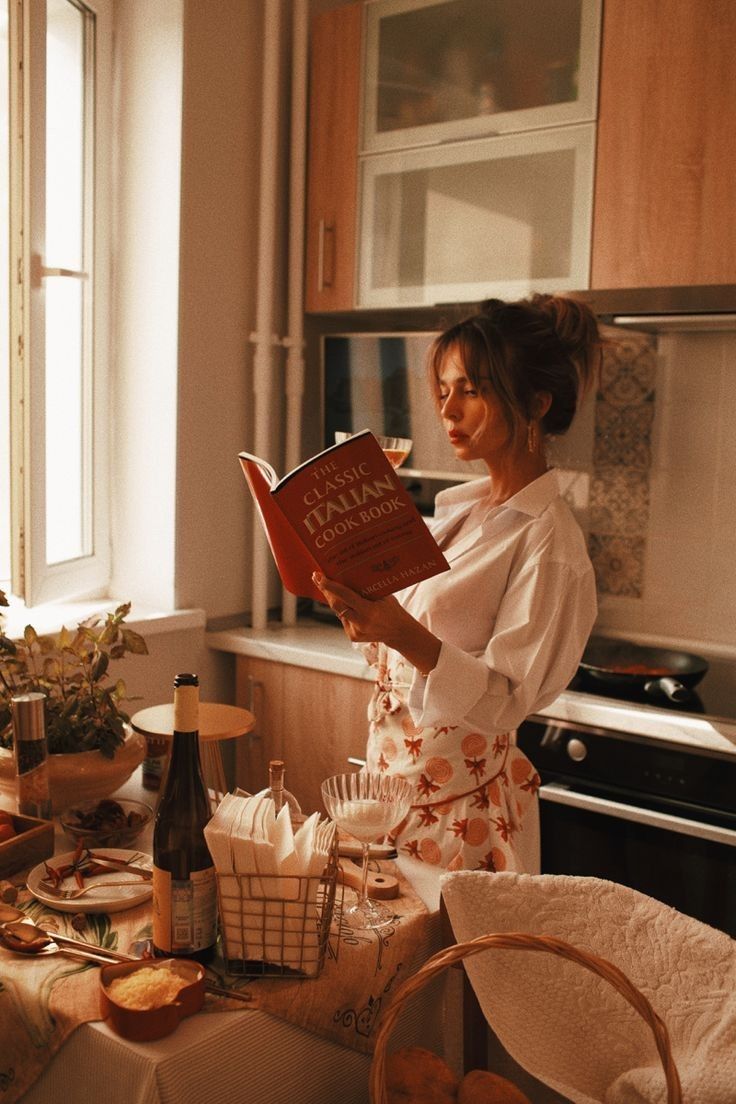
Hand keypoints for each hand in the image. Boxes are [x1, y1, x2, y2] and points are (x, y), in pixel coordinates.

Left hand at [312, 572, 440, 676]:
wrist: (399, 633)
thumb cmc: (392, 610)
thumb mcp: (383, 596)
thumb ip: (367, 589)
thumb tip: (348, 574)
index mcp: (369, 611)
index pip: (345, 596)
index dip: (330, 586)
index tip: (319, 577)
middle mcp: (360, 623)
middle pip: (336, 604)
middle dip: (325, 590)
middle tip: (317, 577)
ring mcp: (355, 632)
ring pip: (338, 611)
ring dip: (332, 598)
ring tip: (325, 585)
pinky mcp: (353, 636)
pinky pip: (343, 618)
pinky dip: (342, 609)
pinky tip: (343, 602)